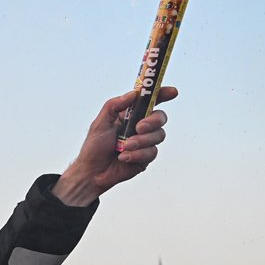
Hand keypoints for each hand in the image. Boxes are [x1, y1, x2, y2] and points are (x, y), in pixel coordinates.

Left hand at [53, 86, 177, 205]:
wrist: (92, 172)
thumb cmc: (94, 147)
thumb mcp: (100, 123)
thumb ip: (114, 105)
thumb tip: (133, 94)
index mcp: (130, 115)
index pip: (150, 102)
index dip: (163, 94)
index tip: (172, 92)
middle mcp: (140, 127)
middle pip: (160, 117)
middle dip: (153, 121)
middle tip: (139, 128)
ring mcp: (145, 142)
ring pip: (159, 135)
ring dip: (141, 141)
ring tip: (124, 147)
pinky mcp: (146, 158)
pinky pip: (152, 152)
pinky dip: (137, 154)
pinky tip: (123, 157)